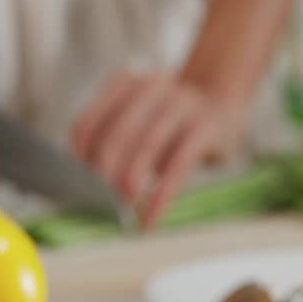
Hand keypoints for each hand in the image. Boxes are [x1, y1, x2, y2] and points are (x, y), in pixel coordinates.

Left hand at [71, 73, 244, 229]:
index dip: (79, 158)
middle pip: (117, 134)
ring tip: (124, 207)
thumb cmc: (171, 122)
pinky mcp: (206, 126)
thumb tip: (88, 185)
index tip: (80, 183)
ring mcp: (183, 104)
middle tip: (102, 200)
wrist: (223, 108)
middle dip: (105, 172)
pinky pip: (178, 165)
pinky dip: (161, 196)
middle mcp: (153, 87)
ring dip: (130, 180)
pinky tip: (151, 217)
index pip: (88, 123)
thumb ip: (114, 139)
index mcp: (127, 83)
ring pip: (147, 146)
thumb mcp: (139, 117)